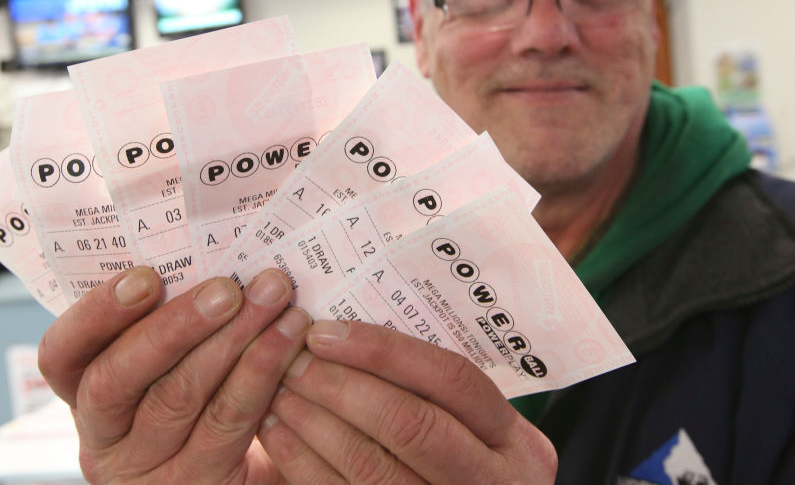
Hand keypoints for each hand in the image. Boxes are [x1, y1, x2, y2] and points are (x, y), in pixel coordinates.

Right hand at [38, 265, 309, 483]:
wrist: (245, 470)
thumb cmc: (208, 391)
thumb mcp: (174, 358)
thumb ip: (172, 313)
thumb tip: (211, 239)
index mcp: (86, 392)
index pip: (62, 355)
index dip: (96, 314)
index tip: (146, 277)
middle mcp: (104, 438)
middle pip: (117, 378)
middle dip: (175, 326)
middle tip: (227, 288)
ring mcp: (147, 468)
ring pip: (178, 397)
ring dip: (231, 340)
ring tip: (273, 299)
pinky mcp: (197, 484)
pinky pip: (227, 424)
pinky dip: (261, 374)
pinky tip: (289, 339)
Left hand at [257, 320, 556, 483]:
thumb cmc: (468, 468)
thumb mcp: (482, 435)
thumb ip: (443, 395)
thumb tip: (361, 324)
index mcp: (517, 444)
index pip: (452, 379)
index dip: (385, 351)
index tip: (327, 331)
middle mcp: (492, 482)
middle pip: (412, 423)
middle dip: (343, 385)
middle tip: (294, 359)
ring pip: (371, 465)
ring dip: (314, 423)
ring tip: (278, 390)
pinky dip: (303, 463)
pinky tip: (277, 435)